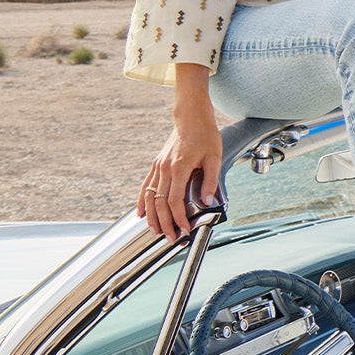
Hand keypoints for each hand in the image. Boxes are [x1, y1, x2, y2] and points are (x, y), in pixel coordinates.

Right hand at [137, 65, 220, 239]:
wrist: (191, 116)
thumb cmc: (205, 134)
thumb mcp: (214, 157)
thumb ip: (210, 180)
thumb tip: (207, 201)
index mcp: (179, 168)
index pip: (173, 201)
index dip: (178, 218)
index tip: (184, 230)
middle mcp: (165, 168)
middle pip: (159, 203)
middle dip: (164, 223)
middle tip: (170, 238)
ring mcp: (159, 166)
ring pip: (149, 196)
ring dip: (151, 216)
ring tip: (155, 231)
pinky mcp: (157, 163)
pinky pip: (146, 185)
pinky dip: (142, 201)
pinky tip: (140, 213)